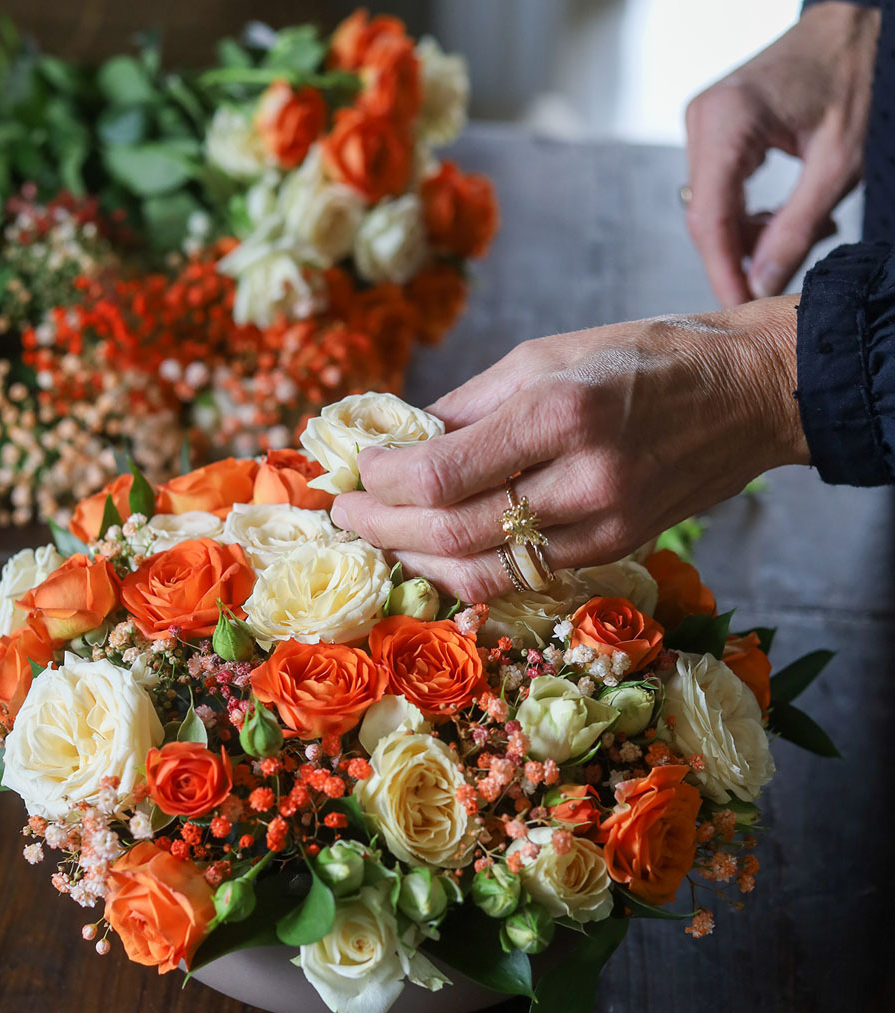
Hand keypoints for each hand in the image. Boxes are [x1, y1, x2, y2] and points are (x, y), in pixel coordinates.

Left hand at [330, 295, 806, 600]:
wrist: (751, 395)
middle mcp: (583, 479)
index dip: (382, 482)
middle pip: (452, 532)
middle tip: (344, 515)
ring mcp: (604, 526)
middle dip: (382, 528)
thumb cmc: (646, 357)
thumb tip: (399, 440)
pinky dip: (466, 567)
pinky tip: (436, 549)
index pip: (442, 473)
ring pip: (482, 571)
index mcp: (560, 413)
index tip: (354, 471)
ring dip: (416, 559)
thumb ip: (468, 405)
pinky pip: (520, 576)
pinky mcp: (617, 550)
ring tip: (380, 536)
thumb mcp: (548, 354)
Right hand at [684, 1, 877, 306]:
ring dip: (748, 234)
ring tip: (800, 231)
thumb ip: (796, 229)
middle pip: (705, 216)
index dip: (721, 269)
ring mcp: (703, 123)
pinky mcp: (712, 130)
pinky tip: (780, 215)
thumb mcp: (839, 164)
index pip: (709, 217)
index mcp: (729, 119)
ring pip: (711, 208)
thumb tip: (761, 282)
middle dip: (740, 253)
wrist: (858, 24)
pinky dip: (746, 213)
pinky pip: (718, 191)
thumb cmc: (857, 73)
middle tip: (781, 274)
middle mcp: (704, 119)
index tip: (735, 305)